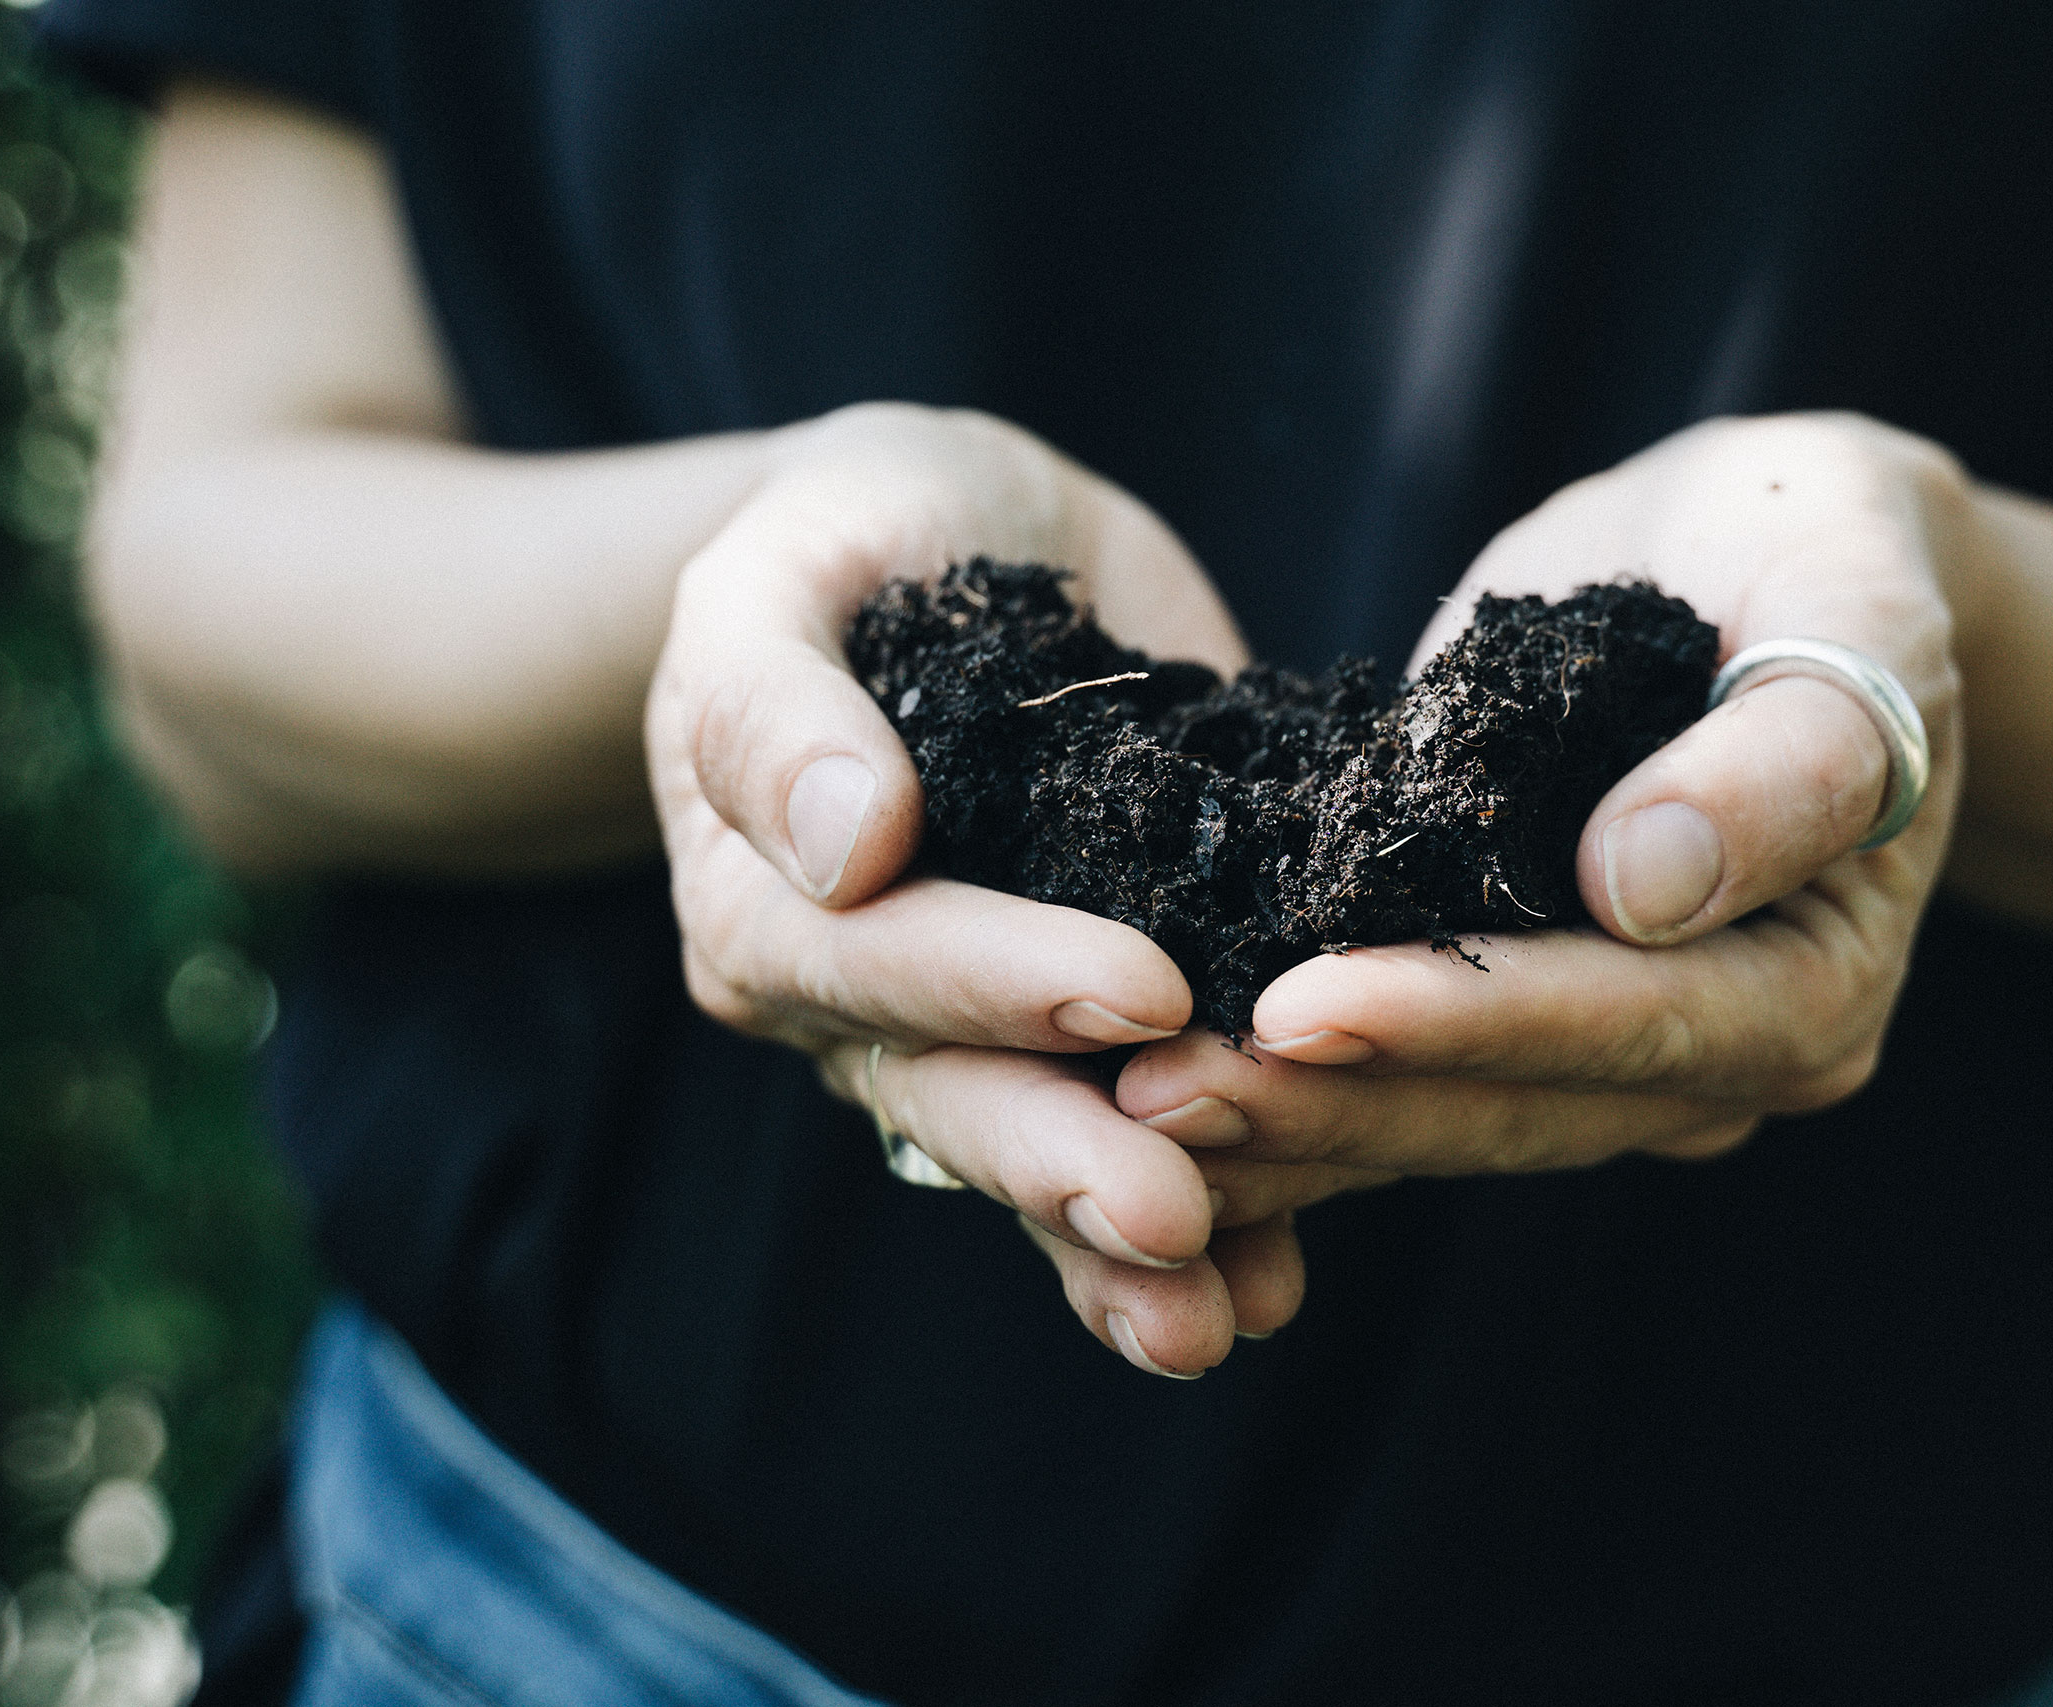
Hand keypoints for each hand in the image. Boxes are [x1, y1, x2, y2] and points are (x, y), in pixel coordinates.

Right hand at [647, 402, 1304, 1377]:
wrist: (950, 545)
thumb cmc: (861, 533)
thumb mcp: (793, 560)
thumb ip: (778, 698)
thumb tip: (842, 846)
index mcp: (768, 894)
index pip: (875, 961)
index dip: (998, 982)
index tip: (1134, 995)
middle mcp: (860, 998)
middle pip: (955, 1098)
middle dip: (1068, 1165)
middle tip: (1178, 1224)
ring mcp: (973, 1032)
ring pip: (1038, 1154)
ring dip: (1128, 1246)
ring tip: (1229, 1314)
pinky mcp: (1084, 1034)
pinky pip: (1130, 1140)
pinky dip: (1209, 1215)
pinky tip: (1283, 1283)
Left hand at [1114, 412, 1971, 1219]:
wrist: (1780, 559)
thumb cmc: (1825, 555)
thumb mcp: (1852, 605)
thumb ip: (1787, 757)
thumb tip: (1642, 887)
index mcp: (1816, 981)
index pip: (1632, 1022)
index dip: (1465, 1020)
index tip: (1304, 1009)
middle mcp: (1725, 1058)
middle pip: (1516, 1106)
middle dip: (1333, 1105)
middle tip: (1152, 1100)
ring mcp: (1626, 1064)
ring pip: (1446, 1121)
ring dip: (1287, 1127)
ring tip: (1121, 1112)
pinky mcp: (1530, 1026)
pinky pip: (1405, 1082)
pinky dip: (1289, 1099)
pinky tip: (1150, 1103)